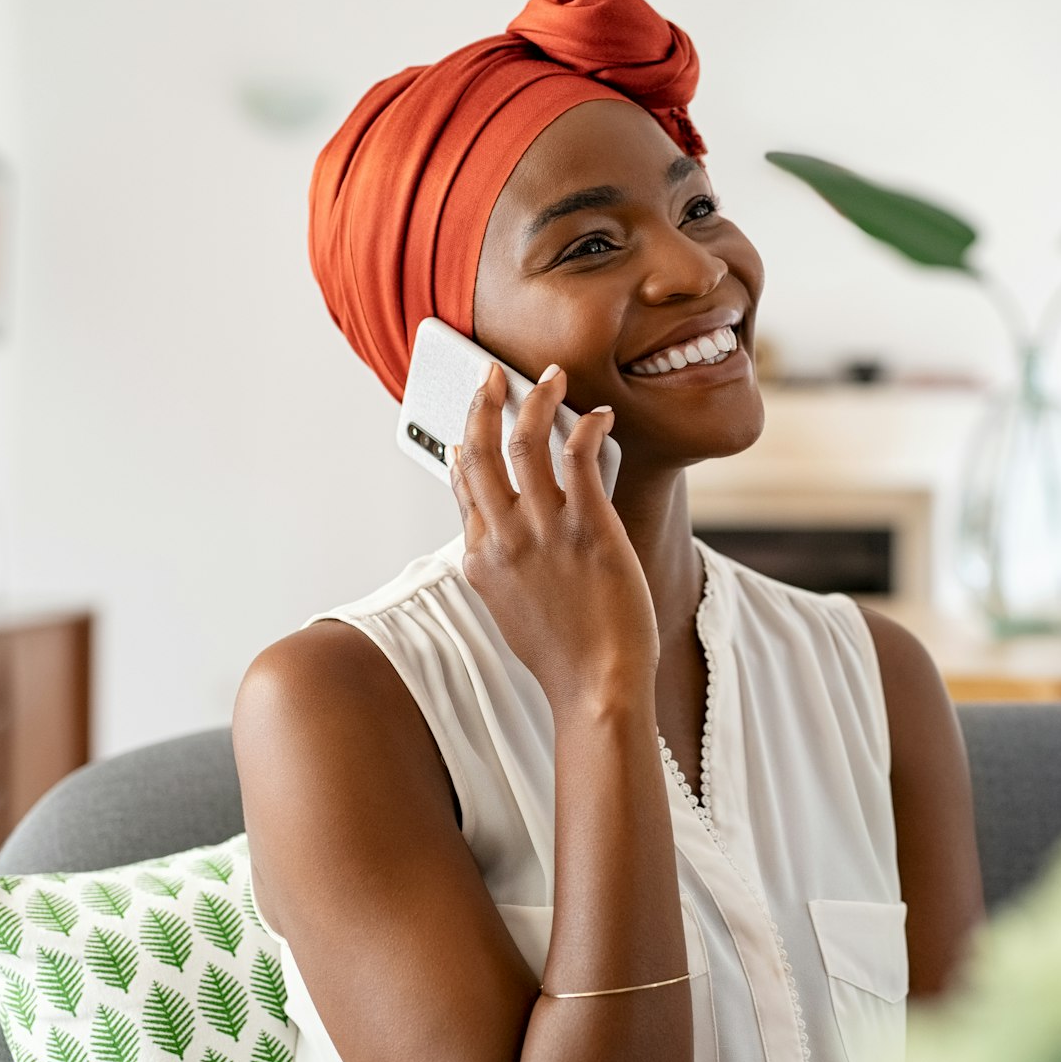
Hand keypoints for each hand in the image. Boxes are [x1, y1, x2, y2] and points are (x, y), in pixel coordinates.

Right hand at [449, 362, 657, 713]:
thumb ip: (496, 565)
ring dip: (536, 399)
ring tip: (550, 377)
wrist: (597, 686)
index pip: (462, 486)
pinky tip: (598, 415)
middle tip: (491, 375)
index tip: (470, 424)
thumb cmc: (562, 653)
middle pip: (479, 452)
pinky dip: (587, 426)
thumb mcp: (508, 608)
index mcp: (480, 557)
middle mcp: (503, 537)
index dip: (462, 445)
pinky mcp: (588, 528)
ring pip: (526, 443)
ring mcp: (543, 531)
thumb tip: (491, 534)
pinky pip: (580, 458)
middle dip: (482, 404)